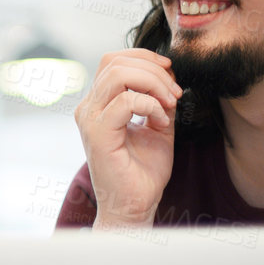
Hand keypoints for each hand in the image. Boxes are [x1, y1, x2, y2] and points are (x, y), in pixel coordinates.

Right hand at [73, 49, 180, 226]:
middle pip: (115, 61)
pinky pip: (126, 101)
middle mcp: (89, 108)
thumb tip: (168, 77)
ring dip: (153, 83)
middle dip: (153, 70)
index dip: (145, 59)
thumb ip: (158, 101)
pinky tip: (160, 121)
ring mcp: (90, 119)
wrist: (135, 205)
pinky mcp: (97, 133)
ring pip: (119, 74)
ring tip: (170, 103)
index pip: (114, 61)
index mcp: (98, 104)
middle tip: (175, 92)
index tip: (171, 76)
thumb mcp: (157, 126)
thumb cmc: (142, 172)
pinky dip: (151, 105)